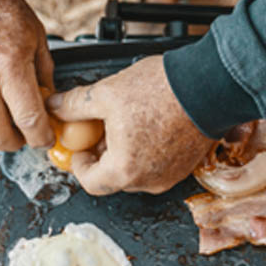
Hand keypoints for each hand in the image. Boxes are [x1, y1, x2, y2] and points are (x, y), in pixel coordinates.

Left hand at [46, 55, 214, 194]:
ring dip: (124, 151)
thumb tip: (55, 107)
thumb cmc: (164, 91)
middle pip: (113, 176)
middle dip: (101, 153)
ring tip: (125, 119)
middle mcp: (149, 180)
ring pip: (135, 170)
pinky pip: (157, 163)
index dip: (79, 163)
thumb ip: (74, 105)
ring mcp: (170, 175)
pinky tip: (146, 122)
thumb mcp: (106, 93)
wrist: (210, 83)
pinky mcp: (186, 165)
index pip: (89, 182)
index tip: (78, 145)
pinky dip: (145, 149)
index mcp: (125, 170)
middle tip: (99, 127)